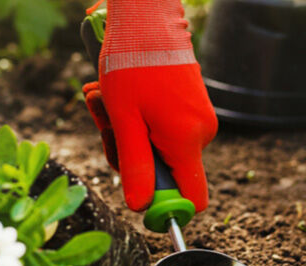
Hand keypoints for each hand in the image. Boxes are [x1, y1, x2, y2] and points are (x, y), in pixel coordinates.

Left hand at [83, 0, 217, 212]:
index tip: (138, 195)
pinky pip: (162, 127)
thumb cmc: (132, 64)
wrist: (148, 19)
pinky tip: (119, 93)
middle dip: (128, 153)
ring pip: (158, 147)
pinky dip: (137, 117)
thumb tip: (140, 207)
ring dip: (126, 130)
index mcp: (187, 142)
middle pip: (165, 171)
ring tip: (106, 97)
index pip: (192, 199)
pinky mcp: (191, 105)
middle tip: (105, 121)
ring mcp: (198, 118)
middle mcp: (201, 133)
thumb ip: (135, 166)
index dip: (165, 206)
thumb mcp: (124, 121)